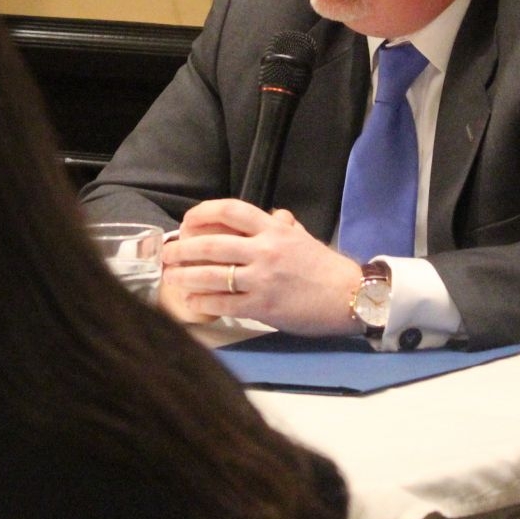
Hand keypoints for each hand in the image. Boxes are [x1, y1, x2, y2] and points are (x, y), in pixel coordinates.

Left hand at [160, 198, 365, 335]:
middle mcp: (266, 250)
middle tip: (167, 254)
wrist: (352, 297)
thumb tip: (274, 215)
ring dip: (185, 277)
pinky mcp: (264, 307)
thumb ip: (284, 226)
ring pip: (212, 275)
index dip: (203, 212)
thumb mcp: (304, 238)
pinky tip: (191, 303)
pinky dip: (204, 303)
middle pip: (212, 244)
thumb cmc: (326, 268)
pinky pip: (225, 303)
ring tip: (170, 278)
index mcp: (274, 230)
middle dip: (183, 249)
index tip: (187, 220)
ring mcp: (263, 279)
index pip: (231, 211)